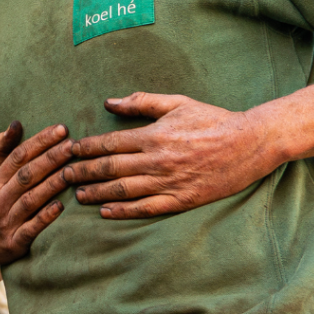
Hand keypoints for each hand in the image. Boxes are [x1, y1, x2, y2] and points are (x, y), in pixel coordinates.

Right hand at [0, 121, 72, 267]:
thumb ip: (2, 149)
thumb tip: (16, 124)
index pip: (18, 156)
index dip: (40, 141)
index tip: (61, 129)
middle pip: (26, 175)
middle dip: (50, 159)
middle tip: (73, 145)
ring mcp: (6, 221)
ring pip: (30, 200)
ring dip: (52, 185)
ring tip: (73, 171)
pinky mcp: (14, 243)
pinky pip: (31, 229)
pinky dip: (45, 218)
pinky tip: (61, 206)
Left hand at [62, 92, 277, 218]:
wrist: (251, 143)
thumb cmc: (213, 120)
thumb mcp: (177, 103)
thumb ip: (141, 103)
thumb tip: (108, 102)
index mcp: (153, 135)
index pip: (108, 144)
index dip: (84, 149)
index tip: (67, 151)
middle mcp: (157, 160)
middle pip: (109, 168)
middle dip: (81, 172)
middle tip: (61, 176)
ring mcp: (169, 182)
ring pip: (123, 190)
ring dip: (96, 193)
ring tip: (77, 195)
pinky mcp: (182, 199)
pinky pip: (146, 208)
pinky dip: (123, 211)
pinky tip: (106, 211)